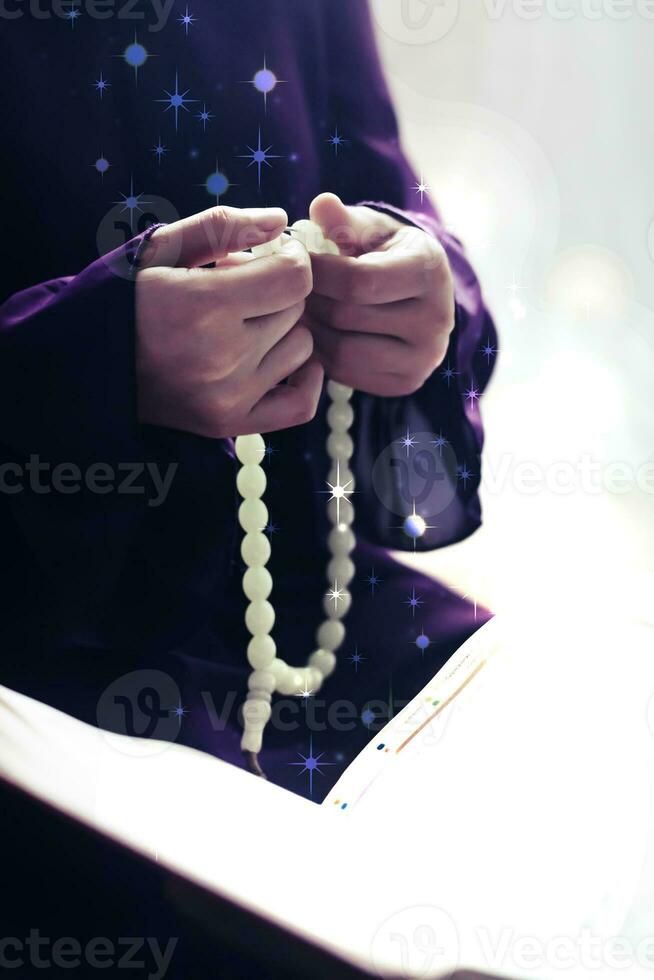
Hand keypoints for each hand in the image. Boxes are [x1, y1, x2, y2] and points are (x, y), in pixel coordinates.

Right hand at [135, 206, 322, 437]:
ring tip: (244, 323)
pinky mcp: (229, 424)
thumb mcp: (159, 248)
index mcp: (203, 306)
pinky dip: (303, 379)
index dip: (291, 258)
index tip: (274, 255)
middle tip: (242, 289)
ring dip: (283, 331)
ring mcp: (228, 397)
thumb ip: (220, 226)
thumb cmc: (125, 298)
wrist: (86, 362)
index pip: (294, 277)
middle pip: (296, 310)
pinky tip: (280, 357)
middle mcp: (221, 357)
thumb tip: (279, 220)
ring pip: (301, 349)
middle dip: (277, 290)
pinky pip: (300, 405)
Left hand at [304, 193, 454, 396]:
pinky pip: (347, 375)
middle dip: (309, 301)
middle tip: (286, 289)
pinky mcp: (406, 383)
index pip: (359, 281)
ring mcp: (424, 358)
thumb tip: (321, 204)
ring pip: (343, 351)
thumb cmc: (387, 253)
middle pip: (347, 317)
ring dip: (310, 330)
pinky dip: (321, 355)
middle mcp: (436, 319)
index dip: (317, 272)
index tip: (294, 262)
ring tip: (296, 310)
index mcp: (428, 270)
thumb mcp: (370, 229)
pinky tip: (313, 333)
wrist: (420, 296)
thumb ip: (345, 221)